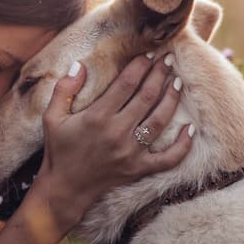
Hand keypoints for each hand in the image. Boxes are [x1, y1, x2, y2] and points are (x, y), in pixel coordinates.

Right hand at [30, 54, 192, 231]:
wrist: (65, 189)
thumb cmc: (58, 150)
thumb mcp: (52, 117)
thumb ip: (64, 89)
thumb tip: (80, 65)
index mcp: (97, 116)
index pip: (126, 83)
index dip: (140, 66)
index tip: (149, 54)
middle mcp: (117, 132)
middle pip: (147, 97)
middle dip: (159, 75)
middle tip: (168, 60)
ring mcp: (131, 152)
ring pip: (160, 120)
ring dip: (171, 99)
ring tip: (178, 82)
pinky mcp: (139, 169)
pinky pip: (168, 158)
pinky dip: (183, 145)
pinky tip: (191, 129)